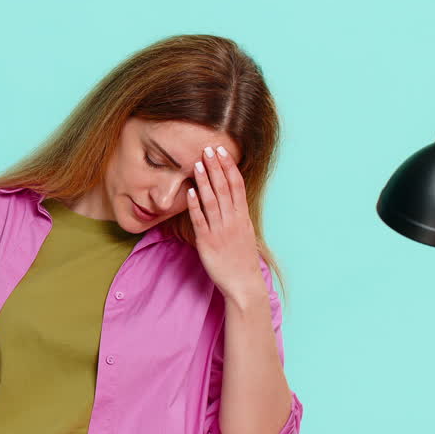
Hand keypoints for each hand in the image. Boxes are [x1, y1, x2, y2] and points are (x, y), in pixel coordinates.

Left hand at [185, 146, 263, 299]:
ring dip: (204, 181)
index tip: (222, 151)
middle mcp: (233, 220)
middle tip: (208, 148)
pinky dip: (195, 205)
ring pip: (212, 201)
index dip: (229, 167)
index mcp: (243, 217)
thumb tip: (229, 199)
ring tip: (197, 164)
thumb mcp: (244, 233)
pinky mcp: (207, 242)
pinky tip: (190, 192)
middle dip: (216, 167)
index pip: (237, 185)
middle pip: (224, 188)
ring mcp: (220, 230)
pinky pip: (200, 220)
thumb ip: (236, 215)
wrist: (243, 284)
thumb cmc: (242, 260)